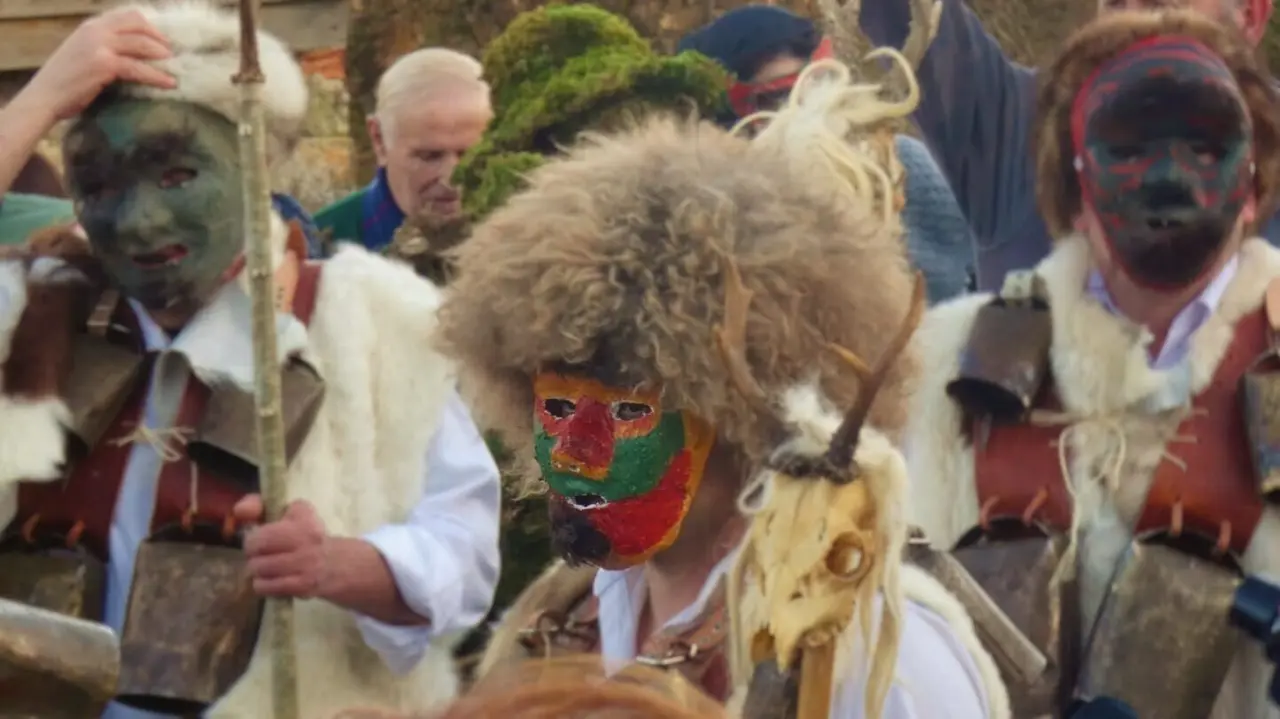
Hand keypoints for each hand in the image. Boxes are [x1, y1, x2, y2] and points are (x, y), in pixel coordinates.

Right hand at [16, 7, 175, 123]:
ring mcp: (99, 45)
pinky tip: (169, 83)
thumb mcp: (83, 53)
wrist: (44, 96)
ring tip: (174, 65)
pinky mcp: (104, 64)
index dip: (148, 26)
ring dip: (162, 54)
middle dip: (158, 37)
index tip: (162, 38)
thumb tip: (133, 52)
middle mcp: (95, 30)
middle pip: (137, 23)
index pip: (126, 15)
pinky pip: (138, 67)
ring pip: (141, 44)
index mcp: (90, 25)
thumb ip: (103, 46)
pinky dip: (157, 76)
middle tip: (171, 52)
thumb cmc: (64, 80)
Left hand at [234, 495, 330, 598]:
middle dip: (252, 549)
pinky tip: (272, 579)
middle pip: (255, 544)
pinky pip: (265, 586)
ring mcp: (305, 563)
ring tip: (267, 566)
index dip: (252, 517)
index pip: (265, 510)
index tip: (254, 527)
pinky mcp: (303, 586)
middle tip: (260, 551)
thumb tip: (239, 511)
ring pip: (258, 566)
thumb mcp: (293, 514)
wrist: (342, 566)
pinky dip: (263, 584)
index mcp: (303, 517)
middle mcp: (305, 538)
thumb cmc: (310, 537)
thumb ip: (260, 507)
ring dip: (257, 568)